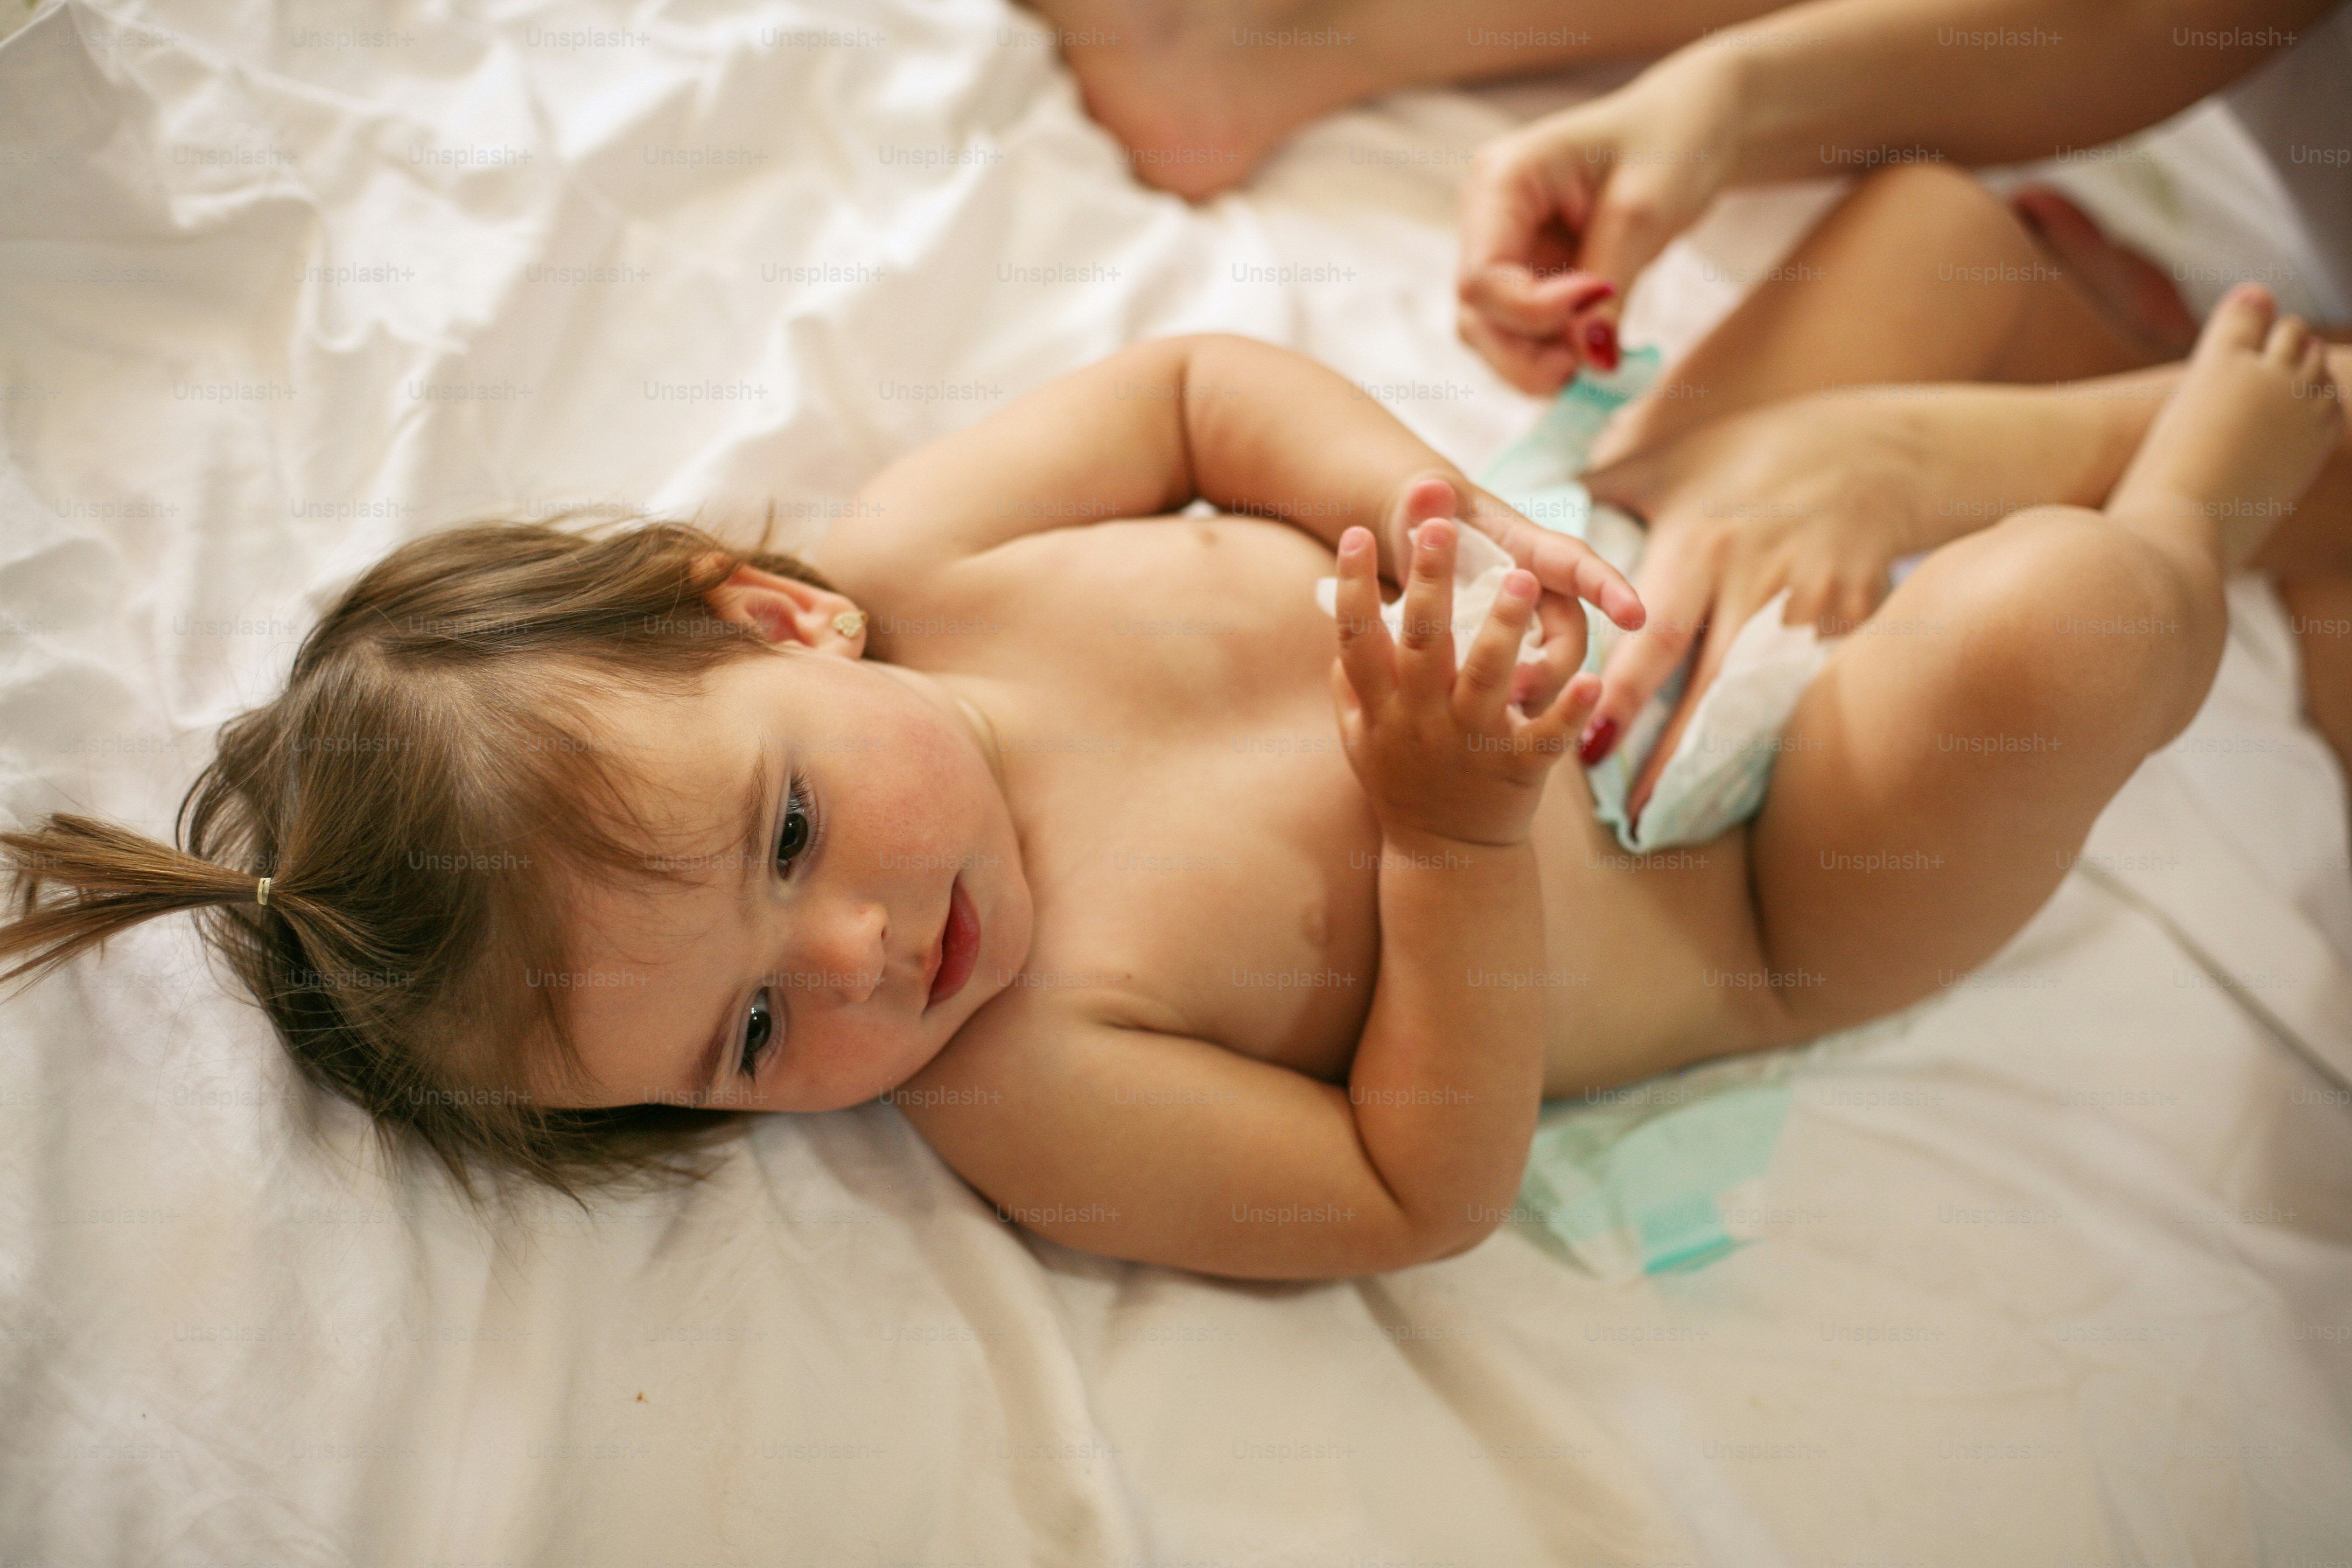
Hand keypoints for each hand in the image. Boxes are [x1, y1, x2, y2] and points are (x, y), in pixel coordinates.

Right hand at [1330, 518, 1600, 847]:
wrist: (1446, 858)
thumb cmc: (1403, 785)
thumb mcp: (1361, 740)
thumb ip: (1349, 688)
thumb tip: (1337, 633)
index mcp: (1381, 709)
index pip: (1356, 639)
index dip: (1353, 587)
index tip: (1357, 534)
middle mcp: (1421, 722)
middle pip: (1422, 641)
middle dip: (1428, 581)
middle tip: (1438, 525)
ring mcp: (1471, 743)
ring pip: (1487, 676)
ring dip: (1505, 626)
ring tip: (1523, 579)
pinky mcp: (1519, 767)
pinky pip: (1548, 735)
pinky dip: (1570, 709)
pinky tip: (1592, 679)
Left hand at [1380, 473, 1644, 714]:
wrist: (1420, 554)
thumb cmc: (1436, 527)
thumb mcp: (1426, 514)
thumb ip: (1429, 502)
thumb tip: (1429, 487)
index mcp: (1532, 552)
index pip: (1580, 568)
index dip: (1610, 589)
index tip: (1635, 616)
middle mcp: (1544, 596)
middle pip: (1570, 640)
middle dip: (1553, 667)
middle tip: (1516, 688)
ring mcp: (1530, 635)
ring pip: (1550, 676)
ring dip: (1531, 694)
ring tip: (1496, 711)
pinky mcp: (1510, 666)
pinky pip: (1526, 697)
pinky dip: (1514, 712)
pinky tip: (1489, 729)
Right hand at [1456, 55, 1737, 393]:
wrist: (1694, 126)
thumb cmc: (1673, 142)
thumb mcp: (1646, 209)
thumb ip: (1611, 284)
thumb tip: (1592, 361)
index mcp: (1501, 180)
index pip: (1481, 278)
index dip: (1533, 313)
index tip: (1598, 304)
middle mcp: (1488, 218)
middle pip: (1476, 317)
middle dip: (1528, 356)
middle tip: (1592, 370)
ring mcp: (1505, 250)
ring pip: (1493, 336)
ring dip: (1541, 365)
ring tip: (1604, 362)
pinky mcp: (1529, 278)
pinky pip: (1525, 336)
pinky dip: (1558, 357)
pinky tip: (1601, 352)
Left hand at [1576, 398, 1934, 813]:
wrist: (1873, 449)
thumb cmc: (1755, 450)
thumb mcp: (1674, 460)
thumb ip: (1608, 487)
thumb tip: (1545, 502)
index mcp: (1703, 549)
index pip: (1656, 641)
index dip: (1621, 698)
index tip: (1590, 749)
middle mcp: (1755, 584)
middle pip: (1707, 687)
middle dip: (1669, 753)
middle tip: (1636, 809)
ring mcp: (1810, 605)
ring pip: (1757, 695)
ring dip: (1720, 751)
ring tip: (1685, 803)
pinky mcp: (1853, 619)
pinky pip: (1806, 684)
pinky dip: (1773, 723)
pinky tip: (1746, 765)